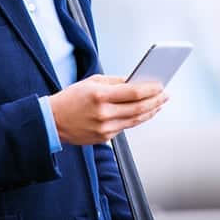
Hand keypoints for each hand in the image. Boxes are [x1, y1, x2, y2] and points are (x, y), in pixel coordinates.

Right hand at [48, 75, 167, 144]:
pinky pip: (126, 127)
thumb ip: (114, 81)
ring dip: (150, 111)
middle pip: (138, 108)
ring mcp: (105, 128)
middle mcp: (104, 113)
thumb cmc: (71, 98)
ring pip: (135, 120)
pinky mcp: (104, 138)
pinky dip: (137, 119)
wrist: (53, 121)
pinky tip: (144, 112)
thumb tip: (135, 81)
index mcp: (100, 95)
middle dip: (155, 101)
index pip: (133, 92)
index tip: (160, 85)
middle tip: (165, 95)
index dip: (150, 89)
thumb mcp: (91, 82)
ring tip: (159, 104)